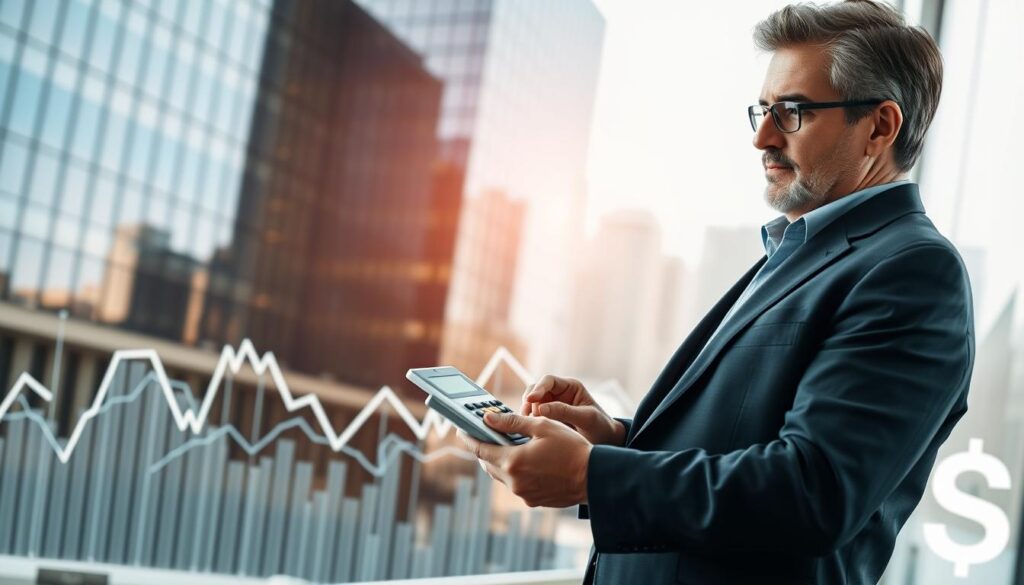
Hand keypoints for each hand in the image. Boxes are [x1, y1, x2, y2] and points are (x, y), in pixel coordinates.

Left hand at [458, 411, 591, 507]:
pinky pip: (517, 484)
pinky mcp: (533, 500)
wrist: (595, 478)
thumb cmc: (572, 448)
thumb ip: (512, 423)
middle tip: (484, 434)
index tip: (461, 430)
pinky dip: (515, 471)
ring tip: (506, 445)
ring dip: (500, 460)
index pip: (480, 449)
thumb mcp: (542, 427)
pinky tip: (526, 460)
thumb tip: (487, 418)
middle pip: (488, 463)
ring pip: (502, 475)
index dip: (469, 438)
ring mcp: (523, 493)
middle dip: (484, 448)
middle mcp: (514, 481)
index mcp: (513, 461)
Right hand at [521, 375, 625, 445]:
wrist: (605, 442)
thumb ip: (564, 412)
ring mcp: (551, 406)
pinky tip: (529, 430)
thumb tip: (540, 409)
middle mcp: (558, 394)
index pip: (549, 381)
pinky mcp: (547, 419)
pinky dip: (529, 421)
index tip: (530, 400)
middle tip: (528, 417)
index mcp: (570, 387)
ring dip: (527, 412)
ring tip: (528, 425)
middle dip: (529, 402)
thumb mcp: (586, 418)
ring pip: (531, 404)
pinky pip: (532, 417)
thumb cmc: (600, 427)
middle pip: (535, 390)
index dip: (538, 388)